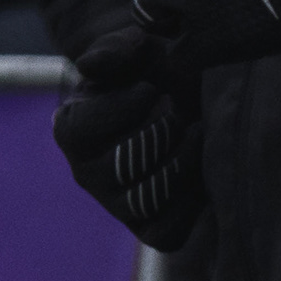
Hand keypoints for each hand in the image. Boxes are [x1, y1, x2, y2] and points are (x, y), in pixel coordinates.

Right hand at [54, 29, 207, 248]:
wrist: (200, 100)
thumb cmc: (163, 71)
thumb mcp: (142, 49)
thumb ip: (116, 48)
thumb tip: (90, 64)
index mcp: (74, 128)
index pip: (79, 131)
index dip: (121, 107)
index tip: (151, 88)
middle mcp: (88, 173)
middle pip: (118, 165)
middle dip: (159, 133)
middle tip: (179, 111)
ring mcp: (118, 204)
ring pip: (144, 198)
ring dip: (180, 162)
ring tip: (199, 132)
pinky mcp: (151, 227)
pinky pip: (166, 231)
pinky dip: (192, 201)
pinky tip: (206, 165)